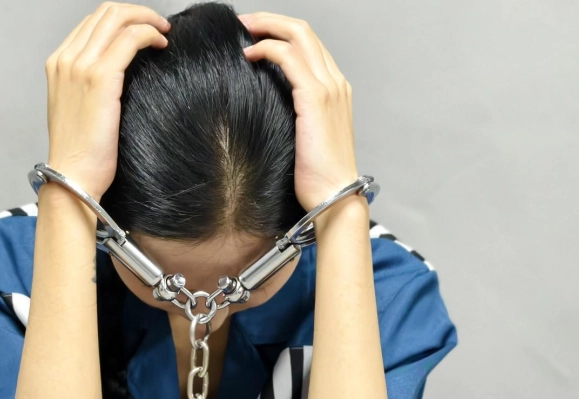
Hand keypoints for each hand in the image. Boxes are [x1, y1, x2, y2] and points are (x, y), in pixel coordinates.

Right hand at [44, 2, 170, 198]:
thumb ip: (88, 88)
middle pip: (105, 12)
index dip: (122, 19)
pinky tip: (162, 45)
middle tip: (159, 26)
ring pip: (118, 18)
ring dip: (147, 19)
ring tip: (164, 33)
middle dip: (137, 12)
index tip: (142, 30)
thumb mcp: (77, 113)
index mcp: (58, 64)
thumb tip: (116, 77)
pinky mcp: (101, 78)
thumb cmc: (80, 156)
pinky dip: (149, 34)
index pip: (92, 22)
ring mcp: (81, 66)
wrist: (72, 179)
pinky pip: (130, 38)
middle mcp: (66, 58)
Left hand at [238, 12, 358, 213]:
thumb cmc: (318, 180)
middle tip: (243, 23)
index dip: (281, 33)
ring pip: (298, 35)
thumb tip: (267, 111)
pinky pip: (287, 57)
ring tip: (242, 29)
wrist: (334, 198)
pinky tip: (248, 55)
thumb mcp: (306, 142)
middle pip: (304, 31)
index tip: (255, 35)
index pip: (310, 46)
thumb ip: (295, 119)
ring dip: (266, 26)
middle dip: (271, 20)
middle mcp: (336, 83)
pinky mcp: (315, 98)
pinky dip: (266, 48)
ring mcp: (328, 88)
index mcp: (336, 91)